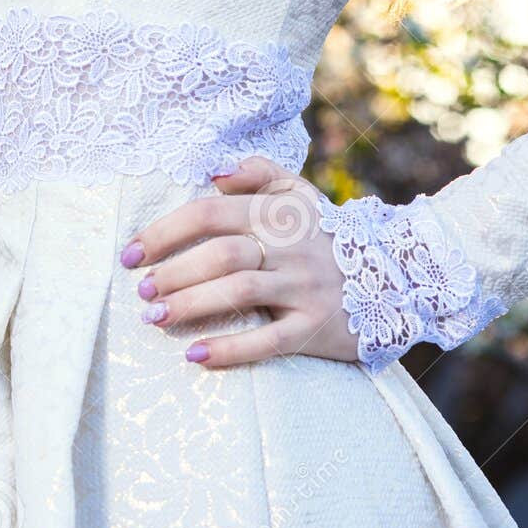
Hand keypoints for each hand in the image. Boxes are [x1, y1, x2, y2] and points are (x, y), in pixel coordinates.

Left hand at [118, 154, 360, 369]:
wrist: (396, 276)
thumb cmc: (326, 235)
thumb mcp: (298, 192)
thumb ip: (257, 171)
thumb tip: (212, 173)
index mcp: (277, 213)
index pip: (210, 214)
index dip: (165, 232)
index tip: (131, 253)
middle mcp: (290, 247)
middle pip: (221, 254)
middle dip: (173, 272)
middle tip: (141, 291)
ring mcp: (303, 288)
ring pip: (240, 292)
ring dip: (191, 305)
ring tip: (154, 318)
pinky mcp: (315, 329)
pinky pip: (268, 341)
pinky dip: (229, 349)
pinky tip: (195, 356)